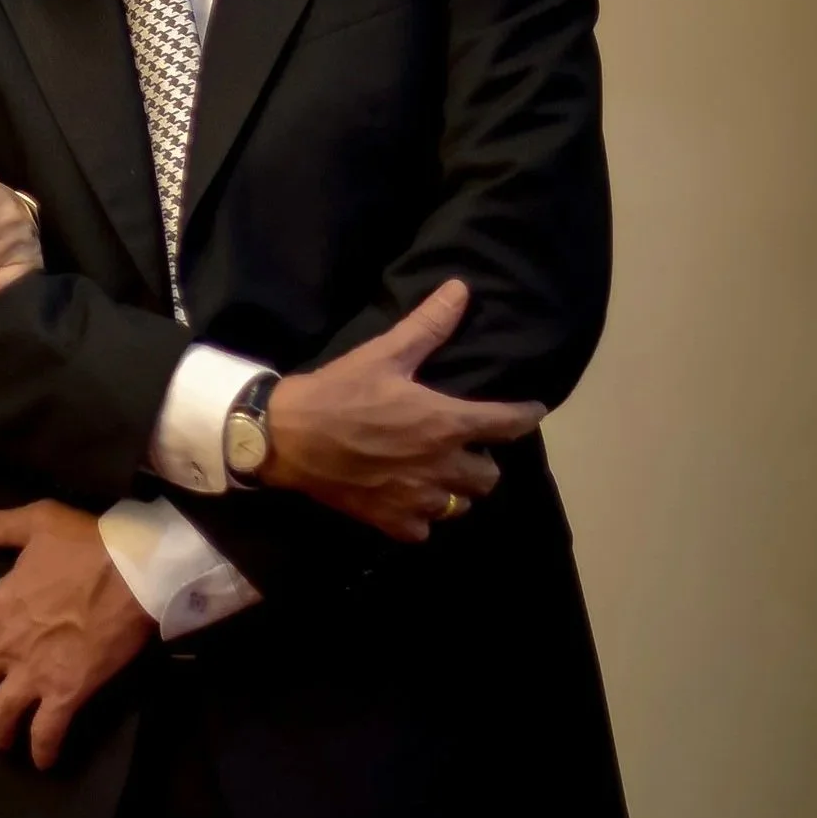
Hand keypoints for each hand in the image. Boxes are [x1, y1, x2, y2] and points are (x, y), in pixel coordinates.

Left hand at [0, 499, 156, 769]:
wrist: (133, 575)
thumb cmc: (88, 546)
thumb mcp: (39, 522)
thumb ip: (0, 525)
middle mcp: (6, 644)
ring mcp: (34, 673)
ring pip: (0, 714)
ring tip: (2, 740)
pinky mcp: (66, 695)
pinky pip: (46, 733)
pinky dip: (42, 750)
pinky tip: (44, 761)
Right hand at [258, 278, 541, 541]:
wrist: (286, 437)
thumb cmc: (338, 391)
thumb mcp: (384, 353)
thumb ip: (429, 325)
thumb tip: (461, 289)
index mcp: (446, 424)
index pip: (508, 425)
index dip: (525, 416)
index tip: (530, 411)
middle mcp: (441, 467)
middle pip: (489, 476)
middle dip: (482, 460)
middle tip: (463, 445)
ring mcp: (417, 500)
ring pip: (460, 505)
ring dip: (455, 490)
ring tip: (438, 474)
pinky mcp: (391, 521)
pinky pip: (424, 529)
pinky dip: (422, 517)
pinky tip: (408, 500)